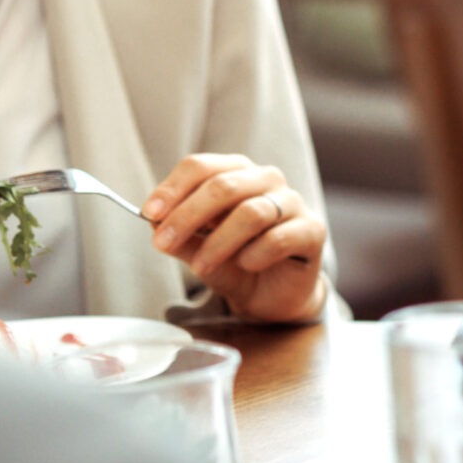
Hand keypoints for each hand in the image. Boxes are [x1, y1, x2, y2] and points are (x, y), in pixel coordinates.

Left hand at [142, 154, 327, 323]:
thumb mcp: (199, 250)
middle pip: (224, 185)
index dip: (172, 188)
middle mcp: (266, 180)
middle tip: (163, 242)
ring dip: (218, 242)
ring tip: (200, 267)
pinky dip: (254, 255)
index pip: (201, 167)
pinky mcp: (312, 230)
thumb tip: (152, 222)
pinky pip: (279, 238)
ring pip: (251, 212)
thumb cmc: (237, 263)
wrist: (273, 296)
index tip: (149, 213)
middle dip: (187, 215)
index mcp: (236, 174)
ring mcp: (292, 203)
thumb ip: (180, 235)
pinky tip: (245, 265)